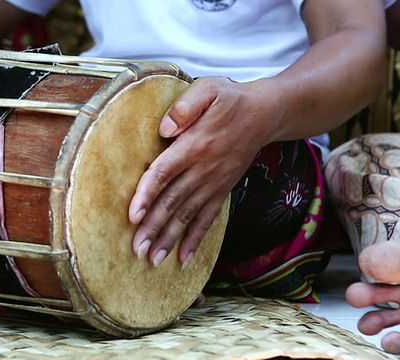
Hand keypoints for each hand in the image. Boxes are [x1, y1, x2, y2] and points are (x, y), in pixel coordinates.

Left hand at [128, 76, 275, 267]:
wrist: (266, 114)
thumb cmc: (230, 100)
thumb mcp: (208, 89)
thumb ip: (185, 106)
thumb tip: (165, 127)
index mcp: (194, 145)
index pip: (164, 173)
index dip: (147, 194)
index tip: (133, 215)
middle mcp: (203, 169)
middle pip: (173, 202)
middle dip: (154, 228)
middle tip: (137, 250)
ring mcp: (214, 183)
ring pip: (188, 215)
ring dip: (169, 239)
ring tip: (153, 260)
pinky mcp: (221, 190)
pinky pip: (208, 219)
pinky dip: (195, 240)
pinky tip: (183, 258)